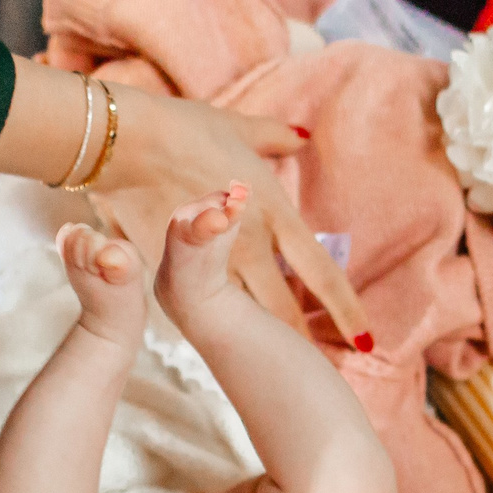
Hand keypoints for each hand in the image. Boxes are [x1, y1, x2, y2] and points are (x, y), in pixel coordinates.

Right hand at [91, 89, 370, 348]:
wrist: (127, 143)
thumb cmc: (182, 128)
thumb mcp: (238, 127)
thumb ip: (275, 137)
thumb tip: (302, 136)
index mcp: (274, 212)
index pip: (320, 273)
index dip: (345, 309)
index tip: (365, 340)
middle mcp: (251, 244)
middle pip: (285, 309)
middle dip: (301, 338)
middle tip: (315, 365)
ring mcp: (214, 263)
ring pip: (247, 316)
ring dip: (261, 338)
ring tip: (274, 363)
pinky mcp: (176, 271)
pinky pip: (202, 306)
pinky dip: (216, 321)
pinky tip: (220, 338)